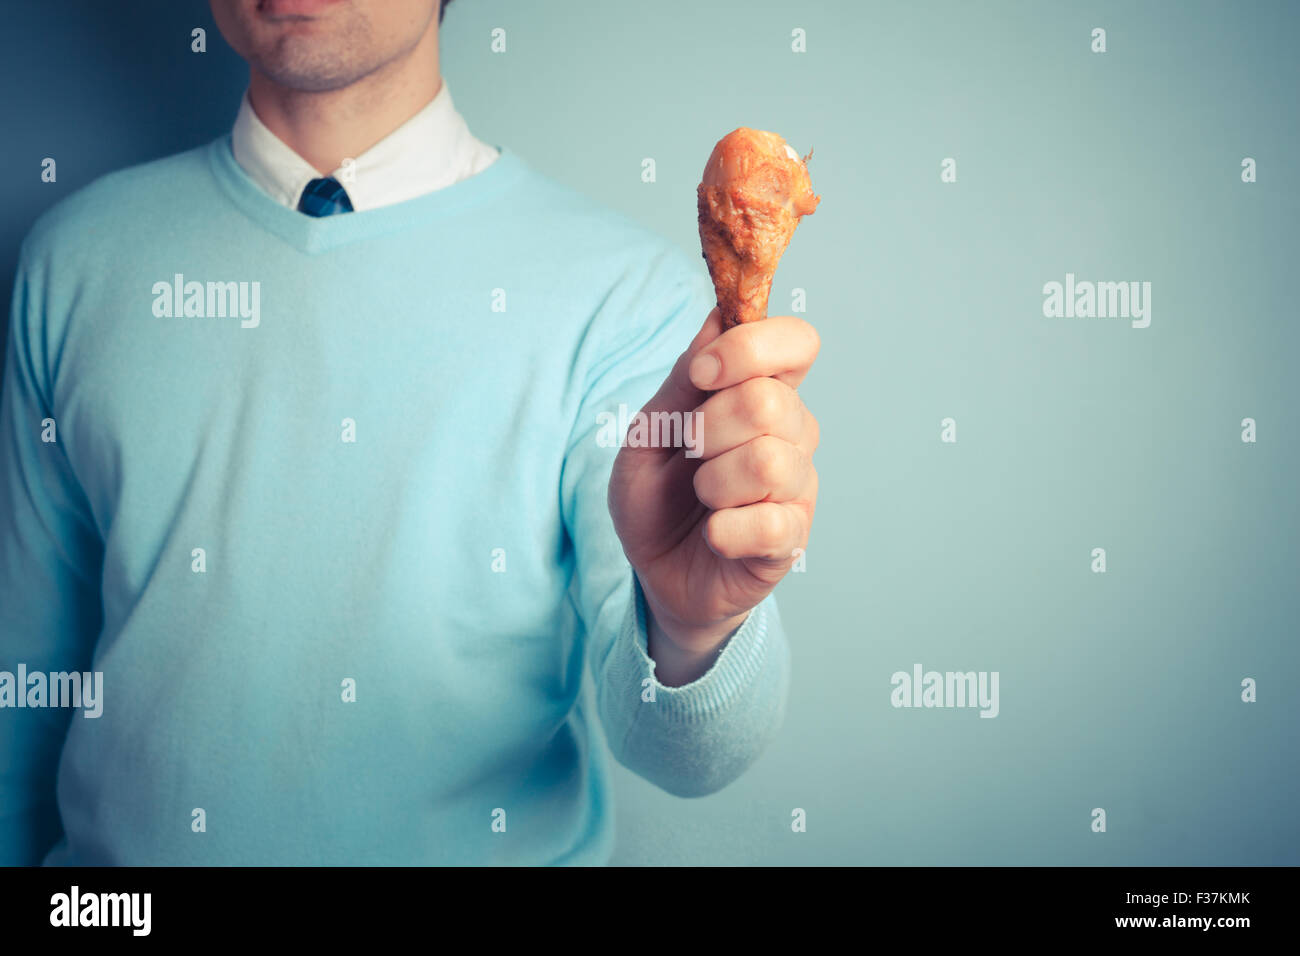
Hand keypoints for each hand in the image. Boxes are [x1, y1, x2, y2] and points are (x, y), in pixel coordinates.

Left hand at [608, 307, 819, 684]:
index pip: (797, 343)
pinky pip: (768, 523)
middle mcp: (792, 433)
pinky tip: (713, 534)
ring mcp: (797, 486)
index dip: (751, 347)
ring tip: (702, 498)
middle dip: (708, 426)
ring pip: (768, 461)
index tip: (703, 373)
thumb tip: (717, 318)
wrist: (655, 574)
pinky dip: (724, 530)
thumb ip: (683, 382)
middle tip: (690, 453)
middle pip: (769, 401)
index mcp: (762, 393)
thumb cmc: (657, 498)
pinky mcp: (791, 539)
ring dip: (713, 482)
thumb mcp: (649, 434)